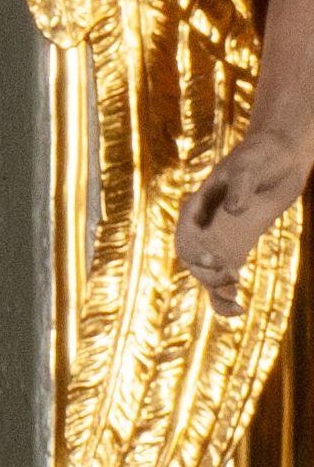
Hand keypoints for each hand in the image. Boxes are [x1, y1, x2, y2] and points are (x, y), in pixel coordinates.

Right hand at [176, 128, 312, 315]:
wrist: (280, 157)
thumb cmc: (261, 156)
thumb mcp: (249, 165)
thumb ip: (240, 186)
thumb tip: (235, 210)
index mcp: (198, 205)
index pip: (186, 235)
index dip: (194, 252)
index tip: (215, 260)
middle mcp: (204, 226)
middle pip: (193, 260)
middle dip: (207, 274)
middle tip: (232, 277)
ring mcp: (219, 239)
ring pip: (206, 274)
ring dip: (216, 290)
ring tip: (236, 305)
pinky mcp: (237, 249)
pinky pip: (224, 278)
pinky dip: (226, 297)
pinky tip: (239, 310)